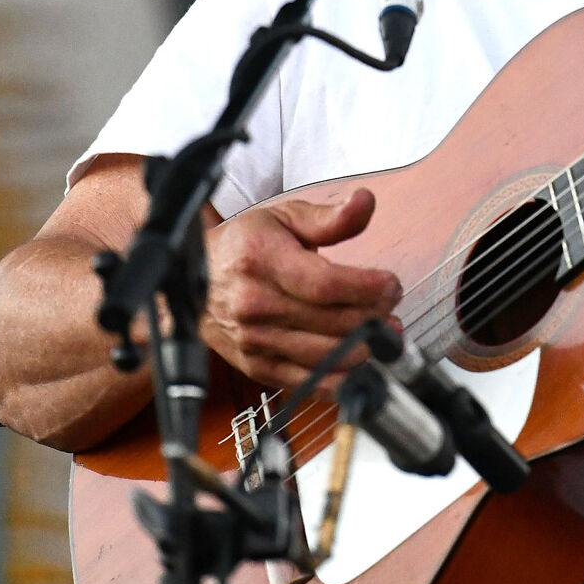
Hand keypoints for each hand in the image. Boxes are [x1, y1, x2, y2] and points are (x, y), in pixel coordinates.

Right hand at [201, 188, 401, 391]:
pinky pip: (307, 382)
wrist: (192, 281)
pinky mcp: (257, 367)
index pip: (324, 284)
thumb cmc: (243, 247)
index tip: (391, 284)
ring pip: (323, 356)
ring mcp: (254, 340)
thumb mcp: (284, 218)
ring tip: (382, 334)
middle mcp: (255, 304)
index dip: (366, 288)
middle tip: (391, 308)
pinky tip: (360, 364)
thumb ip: (329, 217)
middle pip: (330, 322)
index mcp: (262, 259)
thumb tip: (365, 202)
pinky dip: (340, 380)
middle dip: (373, 318)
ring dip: (364, 349)